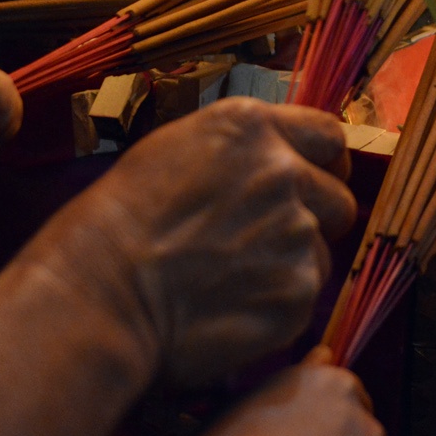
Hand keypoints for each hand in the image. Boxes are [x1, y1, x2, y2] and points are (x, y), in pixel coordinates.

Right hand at [0, 99, 355, 435]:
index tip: (314, 183)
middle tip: (265, 244)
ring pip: (321, 250)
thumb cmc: (116, 226)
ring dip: (291, 264)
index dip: (324, 165)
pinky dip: (277, 305)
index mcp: (251, 127)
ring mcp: (296, 232)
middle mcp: (284, 171)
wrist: (97, 295)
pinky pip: (305, 296)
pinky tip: (229, 307)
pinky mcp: (298, 291)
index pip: (329, 136)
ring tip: (230, 279)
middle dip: (315, 219)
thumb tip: (284, 161)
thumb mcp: (176, 153)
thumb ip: (242, 152)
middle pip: (338, 197)